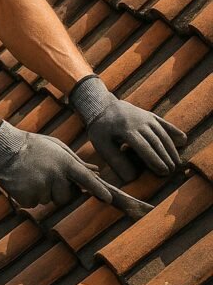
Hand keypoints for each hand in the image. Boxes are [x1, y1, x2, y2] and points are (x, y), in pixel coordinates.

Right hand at [0, 119, 113, 208]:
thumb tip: (97, 171)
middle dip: (58, 191)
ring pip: (48, 200)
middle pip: (65, 197)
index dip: (98, 190)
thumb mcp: (57, 147)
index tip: (109, 199)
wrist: (4, 148)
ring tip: (31, 175)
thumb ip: (77, 161)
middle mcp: (55, 175)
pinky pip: (34, 204)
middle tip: (46, 175)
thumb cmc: (33, 146)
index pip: (86, 179)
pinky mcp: (27, 197)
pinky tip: (23, 182)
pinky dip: (29, 196)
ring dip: (42, 192)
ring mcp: (40, 187)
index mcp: (64, 162)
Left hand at [70, 76, 185, 181]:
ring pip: (162, 133)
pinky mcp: (149, 115)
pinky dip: (174, 131)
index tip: (163, 172)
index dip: (154, 160)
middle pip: (155, 141)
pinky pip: (164, 123)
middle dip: (165, 157)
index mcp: (125, 129)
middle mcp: (138, 121)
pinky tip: (183, 140)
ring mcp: (145, 117)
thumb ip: (115, 161)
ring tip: (177, 163)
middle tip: (172, 171)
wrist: (103, 106)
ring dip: (171, 148)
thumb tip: (131, 179)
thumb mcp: (102, 145)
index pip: (143, 147)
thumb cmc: (101, 130)